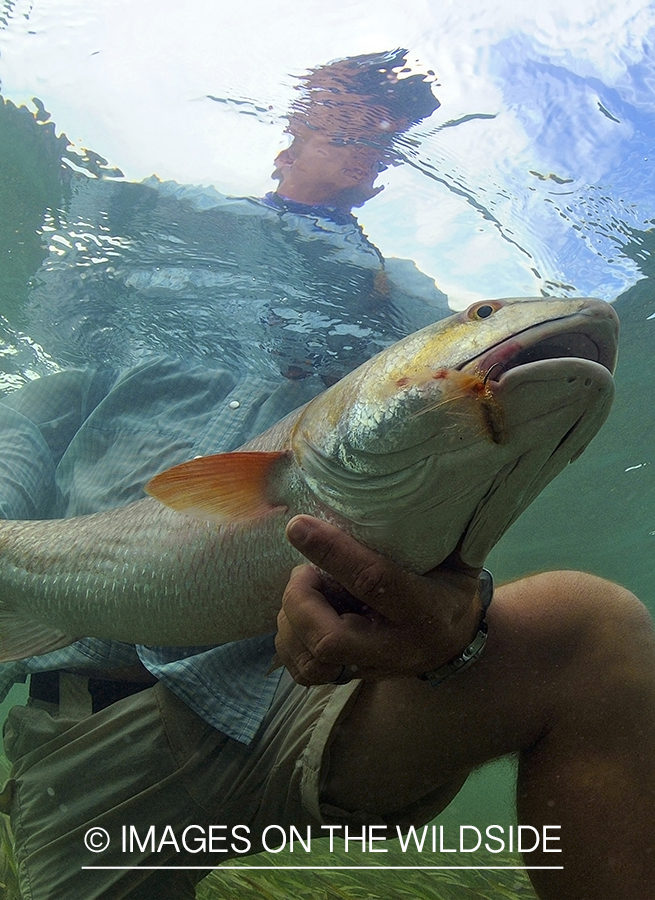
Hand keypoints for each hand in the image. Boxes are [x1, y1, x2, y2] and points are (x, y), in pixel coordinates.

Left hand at [275, 515, 483, 684]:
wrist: (454, 644)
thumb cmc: (449, 586)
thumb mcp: (458, 557)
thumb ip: (443, 528)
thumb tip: (433, 480)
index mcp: (426, 609)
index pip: (374, 581)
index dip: (333, 553)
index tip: (299, 526)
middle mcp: (397, 647)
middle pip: (330, 640)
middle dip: (301, 601)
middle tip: (304, 572)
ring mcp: (371, 669)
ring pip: (311, 660)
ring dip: (291, 620)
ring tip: (304, 590)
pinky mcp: (349, 679)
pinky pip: (303, 672)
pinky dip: (289, 640)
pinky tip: (301, 615)